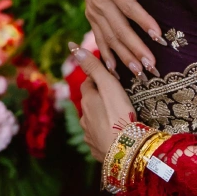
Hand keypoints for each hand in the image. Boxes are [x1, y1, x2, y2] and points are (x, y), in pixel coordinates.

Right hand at [71, 0, 163, 79]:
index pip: (129, 6)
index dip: (143, 21)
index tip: (158, 36)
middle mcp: (98, 2)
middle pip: (120, 28)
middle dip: (136, 48)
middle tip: (152, 65)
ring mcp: (93, 11)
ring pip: (110, 38)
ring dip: (124, 57)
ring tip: (139, 73)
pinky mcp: (91, 15)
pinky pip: (98, 38)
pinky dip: (106, 54)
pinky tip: (114, 70)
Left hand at [72, 43, 136, 162]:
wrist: (124, 148)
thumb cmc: (119, 113)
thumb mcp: (109, 85)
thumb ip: (94, 67)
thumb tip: (72, 46)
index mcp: (87, 101)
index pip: (88, 83)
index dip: (97, 79)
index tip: (110, 78)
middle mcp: (84, 118)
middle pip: (90, 103)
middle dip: (100, 99)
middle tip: (117, 96)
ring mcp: (89, 135)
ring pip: (93, 121)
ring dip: (102, 117)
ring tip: (117, 115)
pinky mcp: (96, 149)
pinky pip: (99, 137)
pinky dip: (105, 133)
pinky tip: (115, 132)